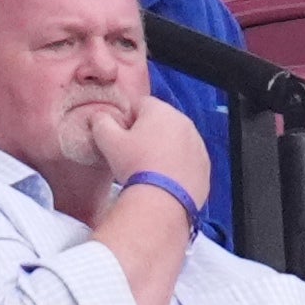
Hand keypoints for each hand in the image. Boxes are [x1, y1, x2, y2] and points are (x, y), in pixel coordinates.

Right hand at [89, 96, 210, 207]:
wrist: (163, 200)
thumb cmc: (134, 166)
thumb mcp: (108, 141)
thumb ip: (101, 122)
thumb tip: (100, 117)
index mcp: (161, 111)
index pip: (140, 105)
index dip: (127, 119)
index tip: (120, 137)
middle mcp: (185, 122)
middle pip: (160, 121)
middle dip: (147, 133)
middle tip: (133, 154)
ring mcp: (198, 144)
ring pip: (175, 140)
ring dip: (163, 148)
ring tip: (148, 168)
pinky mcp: (204, 164)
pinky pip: (187, 159)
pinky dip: (177, 164)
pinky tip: (164, 178)